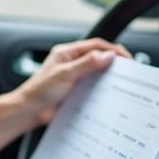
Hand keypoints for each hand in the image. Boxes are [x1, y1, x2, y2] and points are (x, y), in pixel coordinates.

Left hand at [14, 38, 130, 126]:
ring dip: (109, 77)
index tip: (126, 59)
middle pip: (99, 58)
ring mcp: (75, 78)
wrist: (29, 112)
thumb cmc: (40, 91)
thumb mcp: (65, 74)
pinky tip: (110, 96)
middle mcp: (72, 63)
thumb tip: (108, 55)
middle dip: (114, 63)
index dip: (112, 50)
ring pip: (97, 74)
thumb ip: (87, 64)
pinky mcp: (76, 91)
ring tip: (123, 83)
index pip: (96, 46)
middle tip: (129, 71)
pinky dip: (103, 90)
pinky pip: (93, 88)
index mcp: (68, 53)